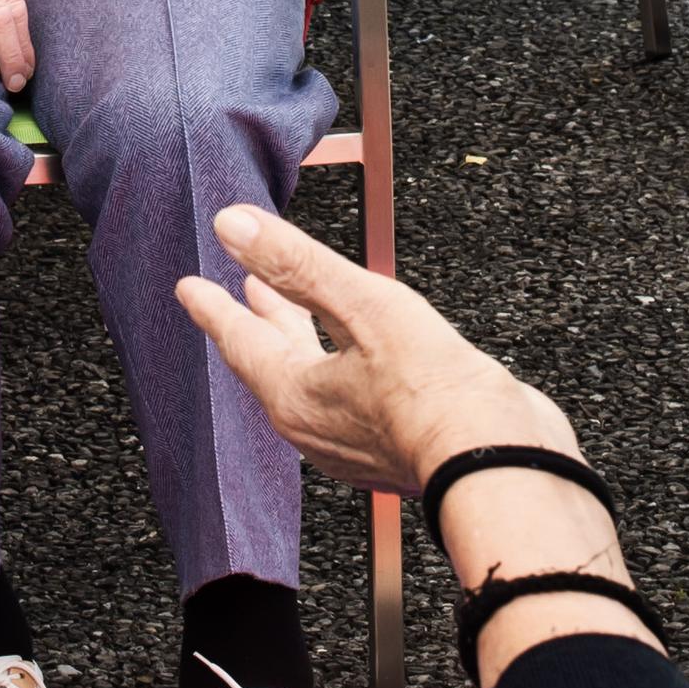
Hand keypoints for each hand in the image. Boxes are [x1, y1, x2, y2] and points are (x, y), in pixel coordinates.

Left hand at [177, 202, 557, 495]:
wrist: (499, 462)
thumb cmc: (433, 392)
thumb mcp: (360, 306)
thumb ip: (295, 264)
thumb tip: (232, 226)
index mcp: (295, 395)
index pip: (240, 342)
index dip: (214, 309)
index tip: (189, 288)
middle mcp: (315, 427)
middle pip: (271, 363)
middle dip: (258, 321)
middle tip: (242, 291)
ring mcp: (354, 443)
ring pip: (309, 382)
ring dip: (298, 341)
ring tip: (297, 313)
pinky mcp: (392, 448)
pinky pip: (344, 400)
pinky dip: (336, 365)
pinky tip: (359, 355)